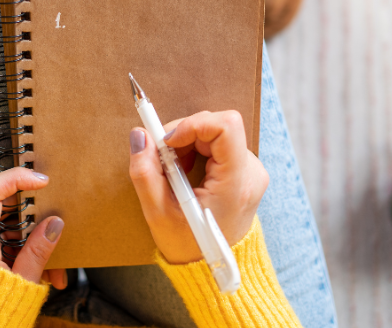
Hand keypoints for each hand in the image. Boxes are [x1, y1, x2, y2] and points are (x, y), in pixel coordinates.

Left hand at [0, 167, 67, 287]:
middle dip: (35, 214)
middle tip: (55, 219)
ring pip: (10, 225)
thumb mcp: (22, 281)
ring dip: (36, 240)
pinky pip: (9, 241)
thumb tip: (55, 223)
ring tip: (54, 269)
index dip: (15, 178)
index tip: (41, 180)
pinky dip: (28, 252)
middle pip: (3, 204)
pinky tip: (47, 274)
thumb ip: (38, 251)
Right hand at [129, 110, 268, 263]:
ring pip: (216, 133)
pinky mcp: (246, 170)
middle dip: (184, 136)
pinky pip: (219, 143)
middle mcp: (251, 173)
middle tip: (162, 159)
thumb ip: (145, 173)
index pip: (226, 127)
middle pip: (217, 127)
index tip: (168, 141)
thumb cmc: (188, 245)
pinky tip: (184, 172)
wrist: (212, 265)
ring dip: (188, 144)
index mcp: (236, 184)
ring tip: (173, 171)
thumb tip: (140, 135)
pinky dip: (196, 150)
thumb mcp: (157, 214)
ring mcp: (251, 171)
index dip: (193, 124)